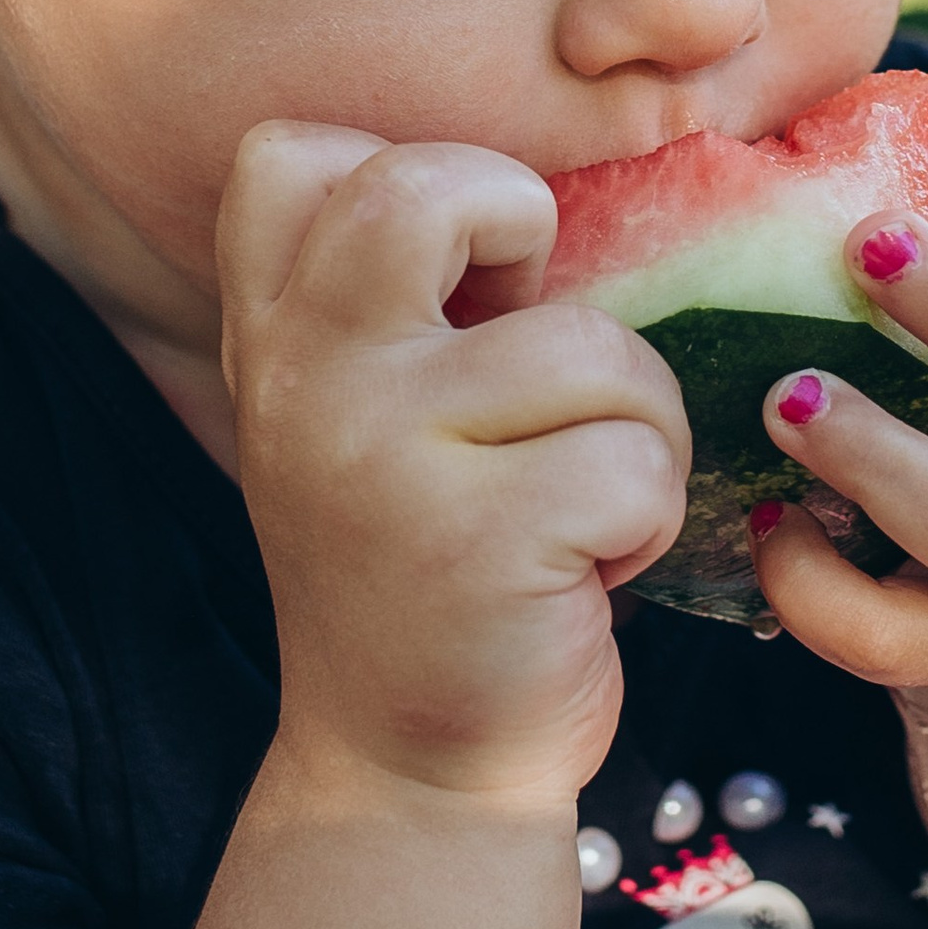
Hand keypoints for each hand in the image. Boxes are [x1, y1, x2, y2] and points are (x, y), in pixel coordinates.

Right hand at [219, 125, 688, 805]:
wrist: (409, 771)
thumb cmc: (433, 562)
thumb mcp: (369, 412)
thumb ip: (405, 297)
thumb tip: (554, 180)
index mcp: (275, 336)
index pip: (293, 157)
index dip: (422, 176)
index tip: (465, 275)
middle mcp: (303, 381)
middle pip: (424, 192)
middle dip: (524, 229)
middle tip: (539, 332)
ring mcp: (380, 459)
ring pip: (596, 349)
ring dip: (636, 428)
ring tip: (580, 503)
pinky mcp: (478, 542)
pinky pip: (637, 461)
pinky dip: (652, 516)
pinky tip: (590, 569)